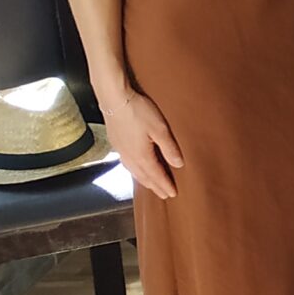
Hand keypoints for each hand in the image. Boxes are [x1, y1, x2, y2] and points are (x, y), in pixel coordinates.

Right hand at [99, 83, 182, 198]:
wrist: (114, 99)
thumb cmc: (138, 111)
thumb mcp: (159, 129)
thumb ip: (169, 148)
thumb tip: (179, 164)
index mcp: (141, 156)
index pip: (156, 176)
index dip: (165, 185)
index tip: (173, 194)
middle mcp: (130, 157)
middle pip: (145, 177)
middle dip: (155, 187)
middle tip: (164, 195)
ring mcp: (121, 151)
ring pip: (135, 172)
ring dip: (145, 181)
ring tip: (152, 186)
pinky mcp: (116, 144)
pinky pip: (127, 164)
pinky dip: (135, 171)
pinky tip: (136, 169)